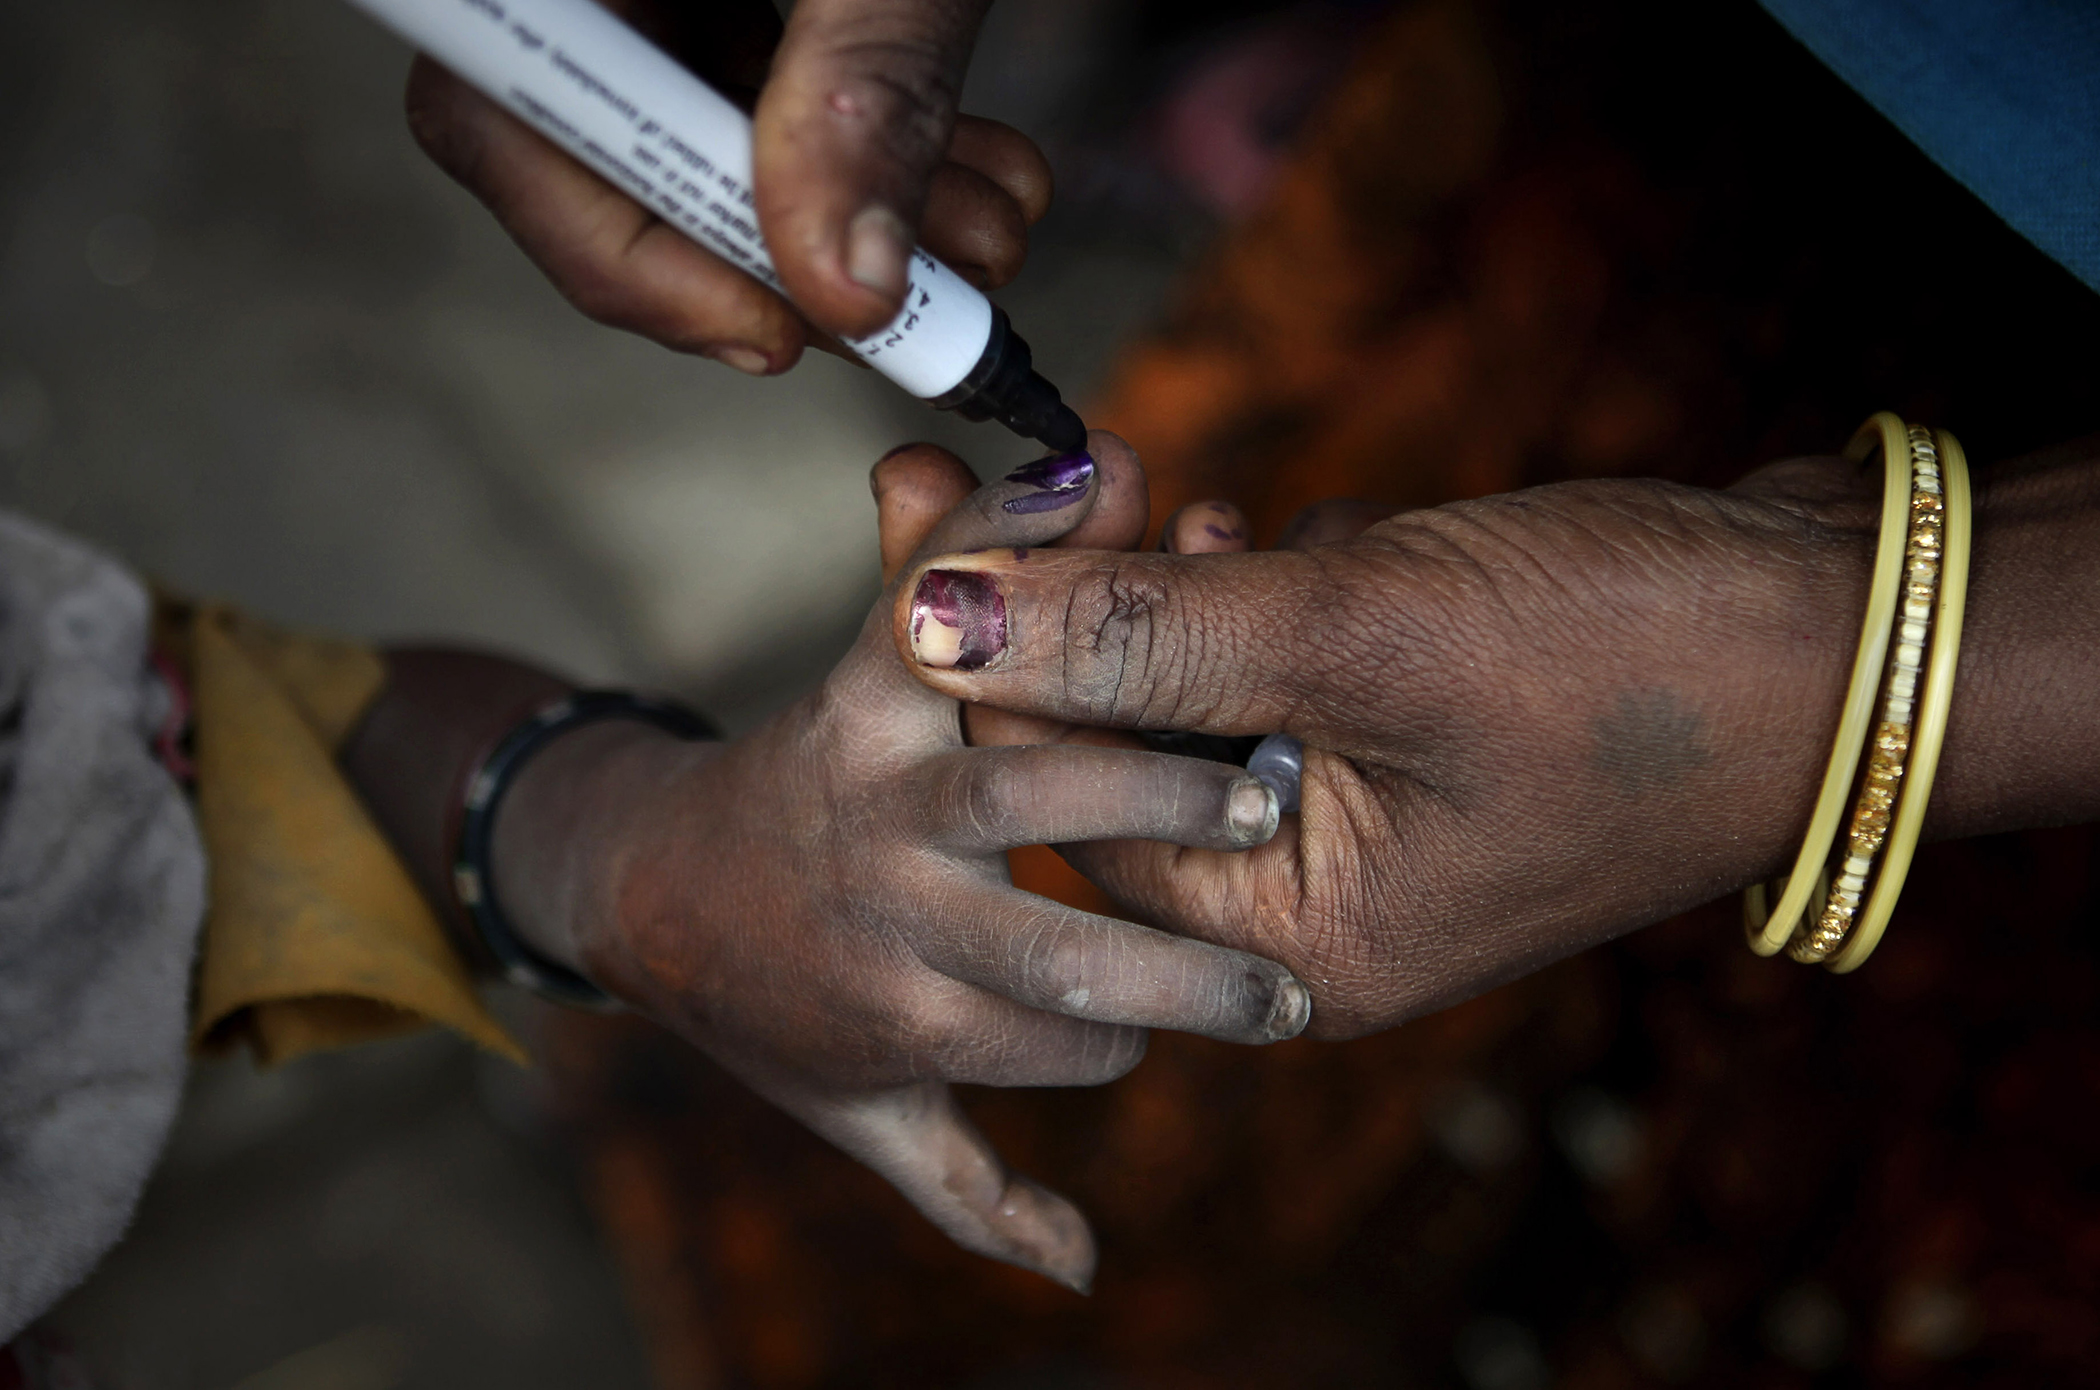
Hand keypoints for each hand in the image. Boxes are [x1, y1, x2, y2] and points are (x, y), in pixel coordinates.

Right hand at [406, 0, 1049, 372]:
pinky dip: (864, 144)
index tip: (767, 331)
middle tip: (911, 310)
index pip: (494, 118)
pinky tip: (972, 176)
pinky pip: (755, 81)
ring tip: (984, 235)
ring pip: (696, 131)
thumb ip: (863, 86)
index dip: (616, 251)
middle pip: (597, 152)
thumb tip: (843, 283)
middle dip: (772, 251)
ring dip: (850, 216)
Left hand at [489, 434, 1305, 1290]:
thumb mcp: (858, 1119)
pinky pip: (923, 616)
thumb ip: (968, 1190)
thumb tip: (1082, 1275)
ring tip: (1261, 766)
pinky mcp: (849, 689)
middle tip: (1298, 948)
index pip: (1070, 1050)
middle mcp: (892, 911)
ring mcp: (872, 794)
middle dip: (1189, 959)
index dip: (1159, 1035)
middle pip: (1063, 952)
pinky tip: (1098, 486)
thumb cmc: (777, 1007)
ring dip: (1151, 776)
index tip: (1255, 1006)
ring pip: (1023, 786)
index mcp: (911, 1017)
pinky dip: (998, 539)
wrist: (649, 880)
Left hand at [892, 447, 2099, 1036]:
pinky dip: (1277, 589)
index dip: (991, 658)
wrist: (1851, 630)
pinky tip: (1315, 529)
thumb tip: (929, 621)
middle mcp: (1315, 907)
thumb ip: (1138, 634)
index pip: (1066, 803)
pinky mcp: (1411, 742)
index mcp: (1289, 942)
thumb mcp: (1359, 638)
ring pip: (1200, 698)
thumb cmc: (1628, 664)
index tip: (932, 507)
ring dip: (1181, 588)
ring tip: (1190, 498)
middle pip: (1122, 752)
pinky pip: (1286, 671)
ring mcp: (1370, 826)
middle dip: (1084, 609)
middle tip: (1046, 468)